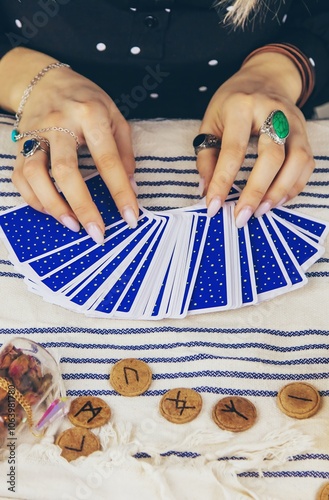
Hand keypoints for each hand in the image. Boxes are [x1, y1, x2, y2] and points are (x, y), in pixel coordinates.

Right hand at [9, 53, 137, 243]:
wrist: (46, 79)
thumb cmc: (87, 100)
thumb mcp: (115, 116)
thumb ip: (125, 151)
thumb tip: (131, 188)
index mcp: (91, 114)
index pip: (108, 159)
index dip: (120, 191)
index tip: (131, 217)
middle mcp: (59, 123)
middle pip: (65, 170)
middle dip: (83, 206)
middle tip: (97, 233)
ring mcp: (35, 134)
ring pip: (35, 174)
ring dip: (53, 205)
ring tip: (72, 226)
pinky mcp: (19, 144)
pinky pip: (20, 176)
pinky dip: (34, 198)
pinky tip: (51, 211)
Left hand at [196, 52, 314, 226]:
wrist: (265, 78)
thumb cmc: (232, 103)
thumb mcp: (211, 122)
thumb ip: (206, 157)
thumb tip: (205, 192)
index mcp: (241, 106)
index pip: (233, 150)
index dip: (222, 182)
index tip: (213, 206)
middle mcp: (272, 112)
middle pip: (272, 156)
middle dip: (256, 191)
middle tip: (241, 216)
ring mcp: (293, 122)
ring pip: (296, 160)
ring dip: (279, 191)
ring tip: (260, 212)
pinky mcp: (305, 133)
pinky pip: (307, 164)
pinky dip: (294, 186)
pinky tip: (277, 201)